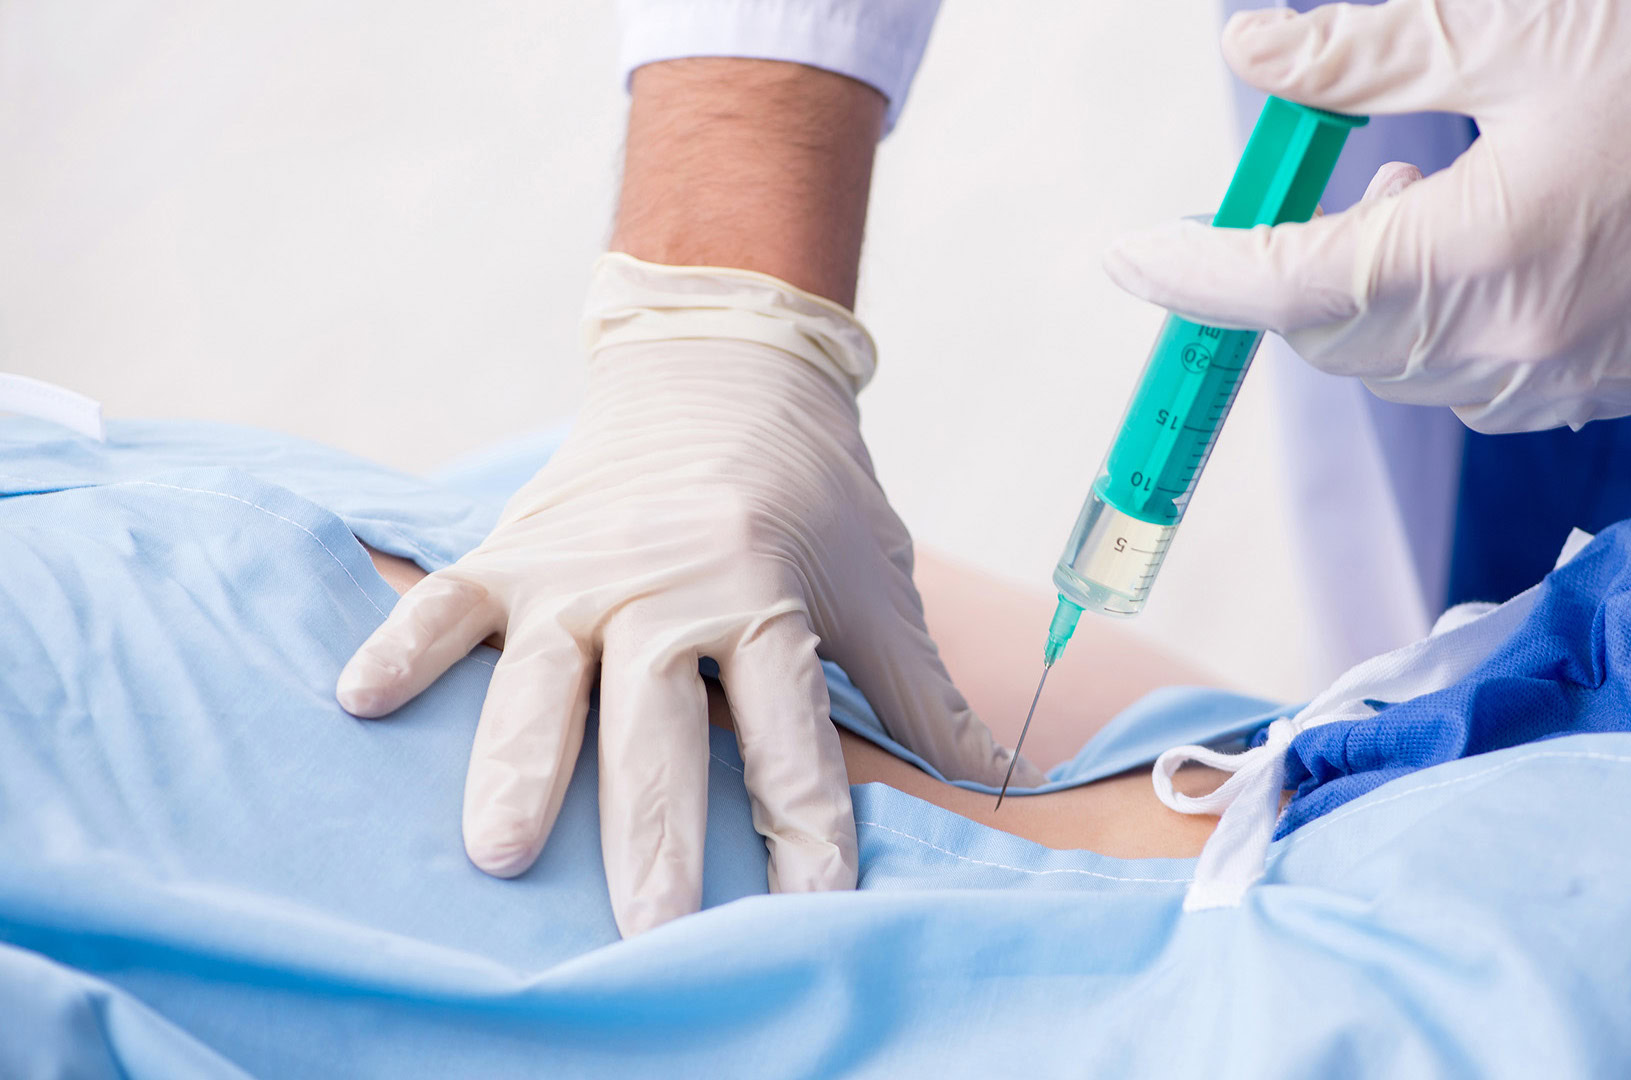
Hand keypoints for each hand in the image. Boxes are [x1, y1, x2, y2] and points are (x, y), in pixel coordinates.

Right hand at [337, 255, 1040, 934]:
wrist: (724, 362)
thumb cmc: (814, 488)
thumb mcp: (877, 583)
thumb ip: (920, 692)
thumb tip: (1004, 781)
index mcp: (769, 597)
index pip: (789, 736)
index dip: (804, 830)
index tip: (812, 915)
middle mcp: (671, 587)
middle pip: (660, 724)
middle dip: (657, 830)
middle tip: (649, 929)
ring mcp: (582, 568)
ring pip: (545, 678)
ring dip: (521, 763)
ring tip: (500, 853)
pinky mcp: (516, 547)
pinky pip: (449, 599)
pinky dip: (407, 644)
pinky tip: (361, 701)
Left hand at [1105, 0, 1630, 432]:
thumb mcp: (1511, 22)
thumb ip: (1360, 58)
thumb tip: (1253, 58)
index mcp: (1479, 258)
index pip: (1283, 292)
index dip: (1190, 275)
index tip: (1128, 256)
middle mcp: (1526, 345)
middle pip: (1344, 346)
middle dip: (1308, 274)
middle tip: (1357, 178)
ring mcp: (1589, 374)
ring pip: (1418, 375)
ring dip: (1390, 301)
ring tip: (1443, 194)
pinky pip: (1503, 383)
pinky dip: (1466, 329)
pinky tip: (1511, 248)